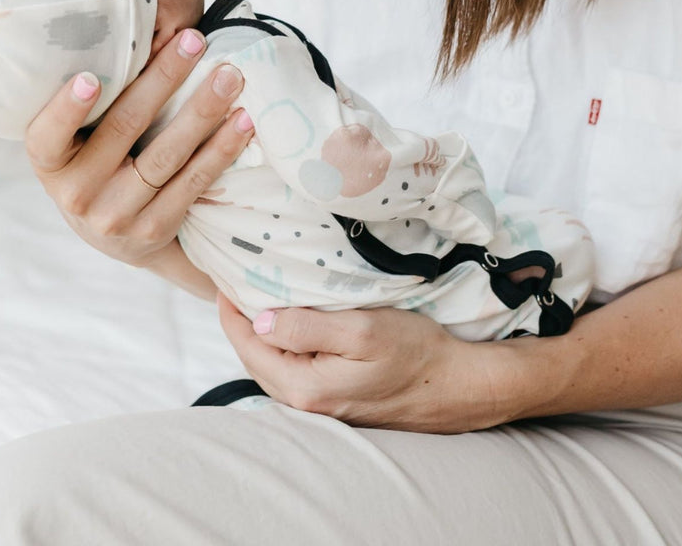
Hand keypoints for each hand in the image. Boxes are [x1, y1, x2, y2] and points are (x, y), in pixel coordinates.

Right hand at [25, 28, 254, 272]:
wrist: (109, 234)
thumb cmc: (90, 162)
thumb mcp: (70, 140)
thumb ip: (88, 101)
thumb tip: (130, 29)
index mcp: (49, 163)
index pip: (48, 136)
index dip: (67, 109)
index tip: (89, 78)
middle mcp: (77, 192)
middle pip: (123, 127)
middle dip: (163, 79)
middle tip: (194, 40)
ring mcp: (116, 215)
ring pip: (166, 155)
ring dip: (203, 111)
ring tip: (229, 77)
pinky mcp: (155, 228)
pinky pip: (193, 182)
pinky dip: (221, 149)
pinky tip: (242, 122)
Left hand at [216, 294, 512, 433]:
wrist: (457, 385)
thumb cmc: (414, 352)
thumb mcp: (360, 329)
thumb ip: (305, 326)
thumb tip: (258, 320)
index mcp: (304, 386)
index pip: (246, 344)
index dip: (230, 309)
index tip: (224, 277)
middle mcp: (306, 402)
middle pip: (253, 355)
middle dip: (240, 319)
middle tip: (235, 280)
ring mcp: (321, 403)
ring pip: (272, 362)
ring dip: (261, 331)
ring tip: (257, 294)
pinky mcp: (334, 397)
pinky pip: (293, 367)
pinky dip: (283, 342)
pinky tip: (289, 320)